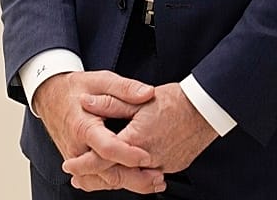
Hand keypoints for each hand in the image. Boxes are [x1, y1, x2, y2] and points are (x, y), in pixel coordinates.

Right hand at [33, 71, 165, 193]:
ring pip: (102, 181)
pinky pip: (95, 180)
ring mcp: (76, 158)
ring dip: (127, 184)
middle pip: (105, 172)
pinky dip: (115, 183)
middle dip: (133, 178)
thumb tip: (148, 93)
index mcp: (83, 126)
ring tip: (153, 182)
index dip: (127, 154)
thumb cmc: (77, 87)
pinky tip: (135, 182)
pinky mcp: (78, 164)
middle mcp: (77, 148)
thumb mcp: (101, 80)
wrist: (50, 96)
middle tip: (158, 178)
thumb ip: (125, 88)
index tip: (148, 157)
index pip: (106, 147)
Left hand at [66, 82, 218, 180]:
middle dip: (96, 177)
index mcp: (136, 139)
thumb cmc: (174, 100)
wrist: (207, 107)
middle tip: (79, 178)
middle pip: (117, 175)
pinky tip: (131, 168)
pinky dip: (137, 173)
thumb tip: (85, 102)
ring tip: (101, 174)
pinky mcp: (174, 166)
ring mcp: (163, 164)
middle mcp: (149, 157)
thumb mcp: (138, 98)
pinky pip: (150, 174)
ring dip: (116, 176)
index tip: (69, 166)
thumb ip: (110, 103)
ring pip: (134, 178)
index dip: (83, 164)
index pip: (103, 158)